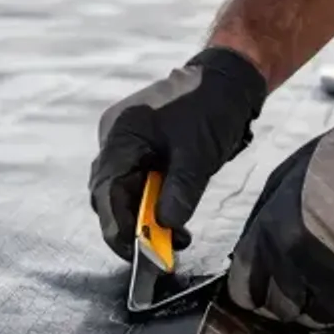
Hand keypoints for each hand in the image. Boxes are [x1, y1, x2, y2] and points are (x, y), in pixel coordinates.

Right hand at [88, 47, 267, 260]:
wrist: (226, 78)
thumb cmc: (211, 108)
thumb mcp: (198, 155)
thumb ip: (180, 192)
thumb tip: (166, 228)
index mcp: (121, 135)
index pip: (107, 191)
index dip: (119, 227)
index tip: (139, 255)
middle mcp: (113, 139)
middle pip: (108, 194)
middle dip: (130, 227)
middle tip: (160, 252)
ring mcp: (124, 142)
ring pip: (121, 190)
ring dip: (141, 217)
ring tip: (175, 237)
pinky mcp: (138, 146)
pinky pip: (134, 181)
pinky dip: (149, 203)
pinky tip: (172, 217)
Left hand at [225, 90, 333, 327]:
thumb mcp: (283, 179)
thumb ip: (264, 222)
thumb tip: (252, 257)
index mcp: (271, 234)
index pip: (245, 291)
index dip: (254, 294)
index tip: (264, 291)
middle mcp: (300, 264)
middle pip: (282, 310)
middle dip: (291, 301)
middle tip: (307, 286)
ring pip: (321, 318)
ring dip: (327, 305)